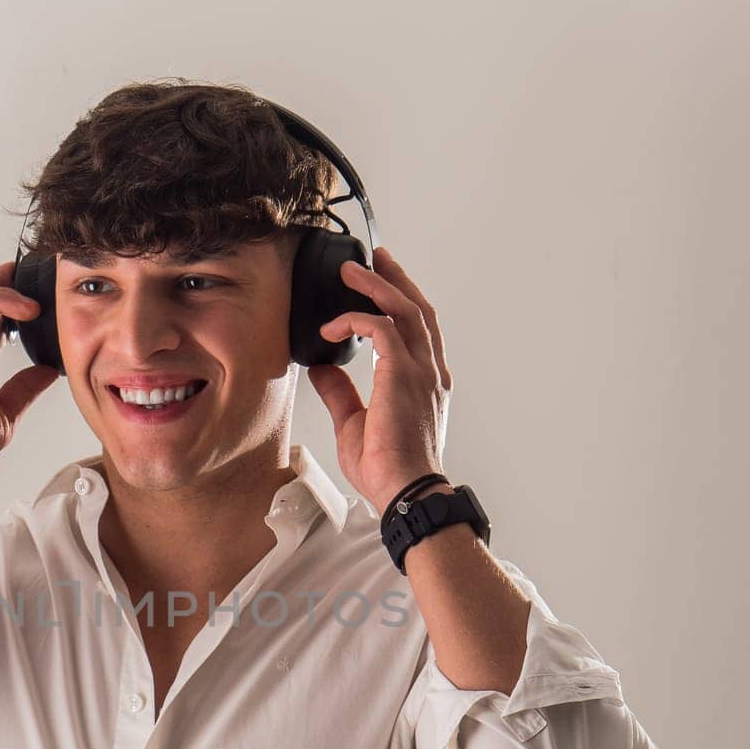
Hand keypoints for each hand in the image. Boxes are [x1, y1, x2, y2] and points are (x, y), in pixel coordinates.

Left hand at [306, 245, 452, 508]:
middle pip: (417, 308)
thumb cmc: (388, 470)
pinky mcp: (403, 375)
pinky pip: (381, 328)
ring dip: (376, 284)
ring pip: (404, 309)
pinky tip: (333, 326)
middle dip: (394, 278)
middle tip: (373, 257)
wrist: (405, 491)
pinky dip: (356, 319)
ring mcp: (421, 371)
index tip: (379, 285)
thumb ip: (340, 393)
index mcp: (425, 383)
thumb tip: (320, 368)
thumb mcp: (354, 424)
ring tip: (352, 269)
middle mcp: (429, 372)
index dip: (400, 302)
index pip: (418, 330)